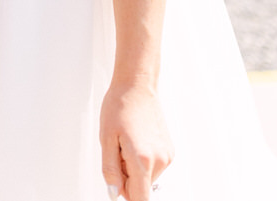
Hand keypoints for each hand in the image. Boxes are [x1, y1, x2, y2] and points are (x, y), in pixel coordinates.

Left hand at [100, 79, 173, 200]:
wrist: (137, 86)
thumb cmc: (119, 107)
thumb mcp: (106, 139)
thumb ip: (110, 170)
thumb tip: (115, 193)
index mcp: (142, 159)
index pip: (140, 198)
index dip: (126, 196)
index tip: (119, 188)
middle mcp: (160, 161)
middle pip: (141, 188)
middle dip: (126, 177)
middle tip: (118, 151)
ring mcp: (167, 156)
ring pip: (146, 178)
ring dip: (133, 168)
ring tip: (127, 142)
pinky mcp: (170, 151)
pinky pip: (153, 167)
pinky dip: (142, 161)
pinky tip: (136, 140)